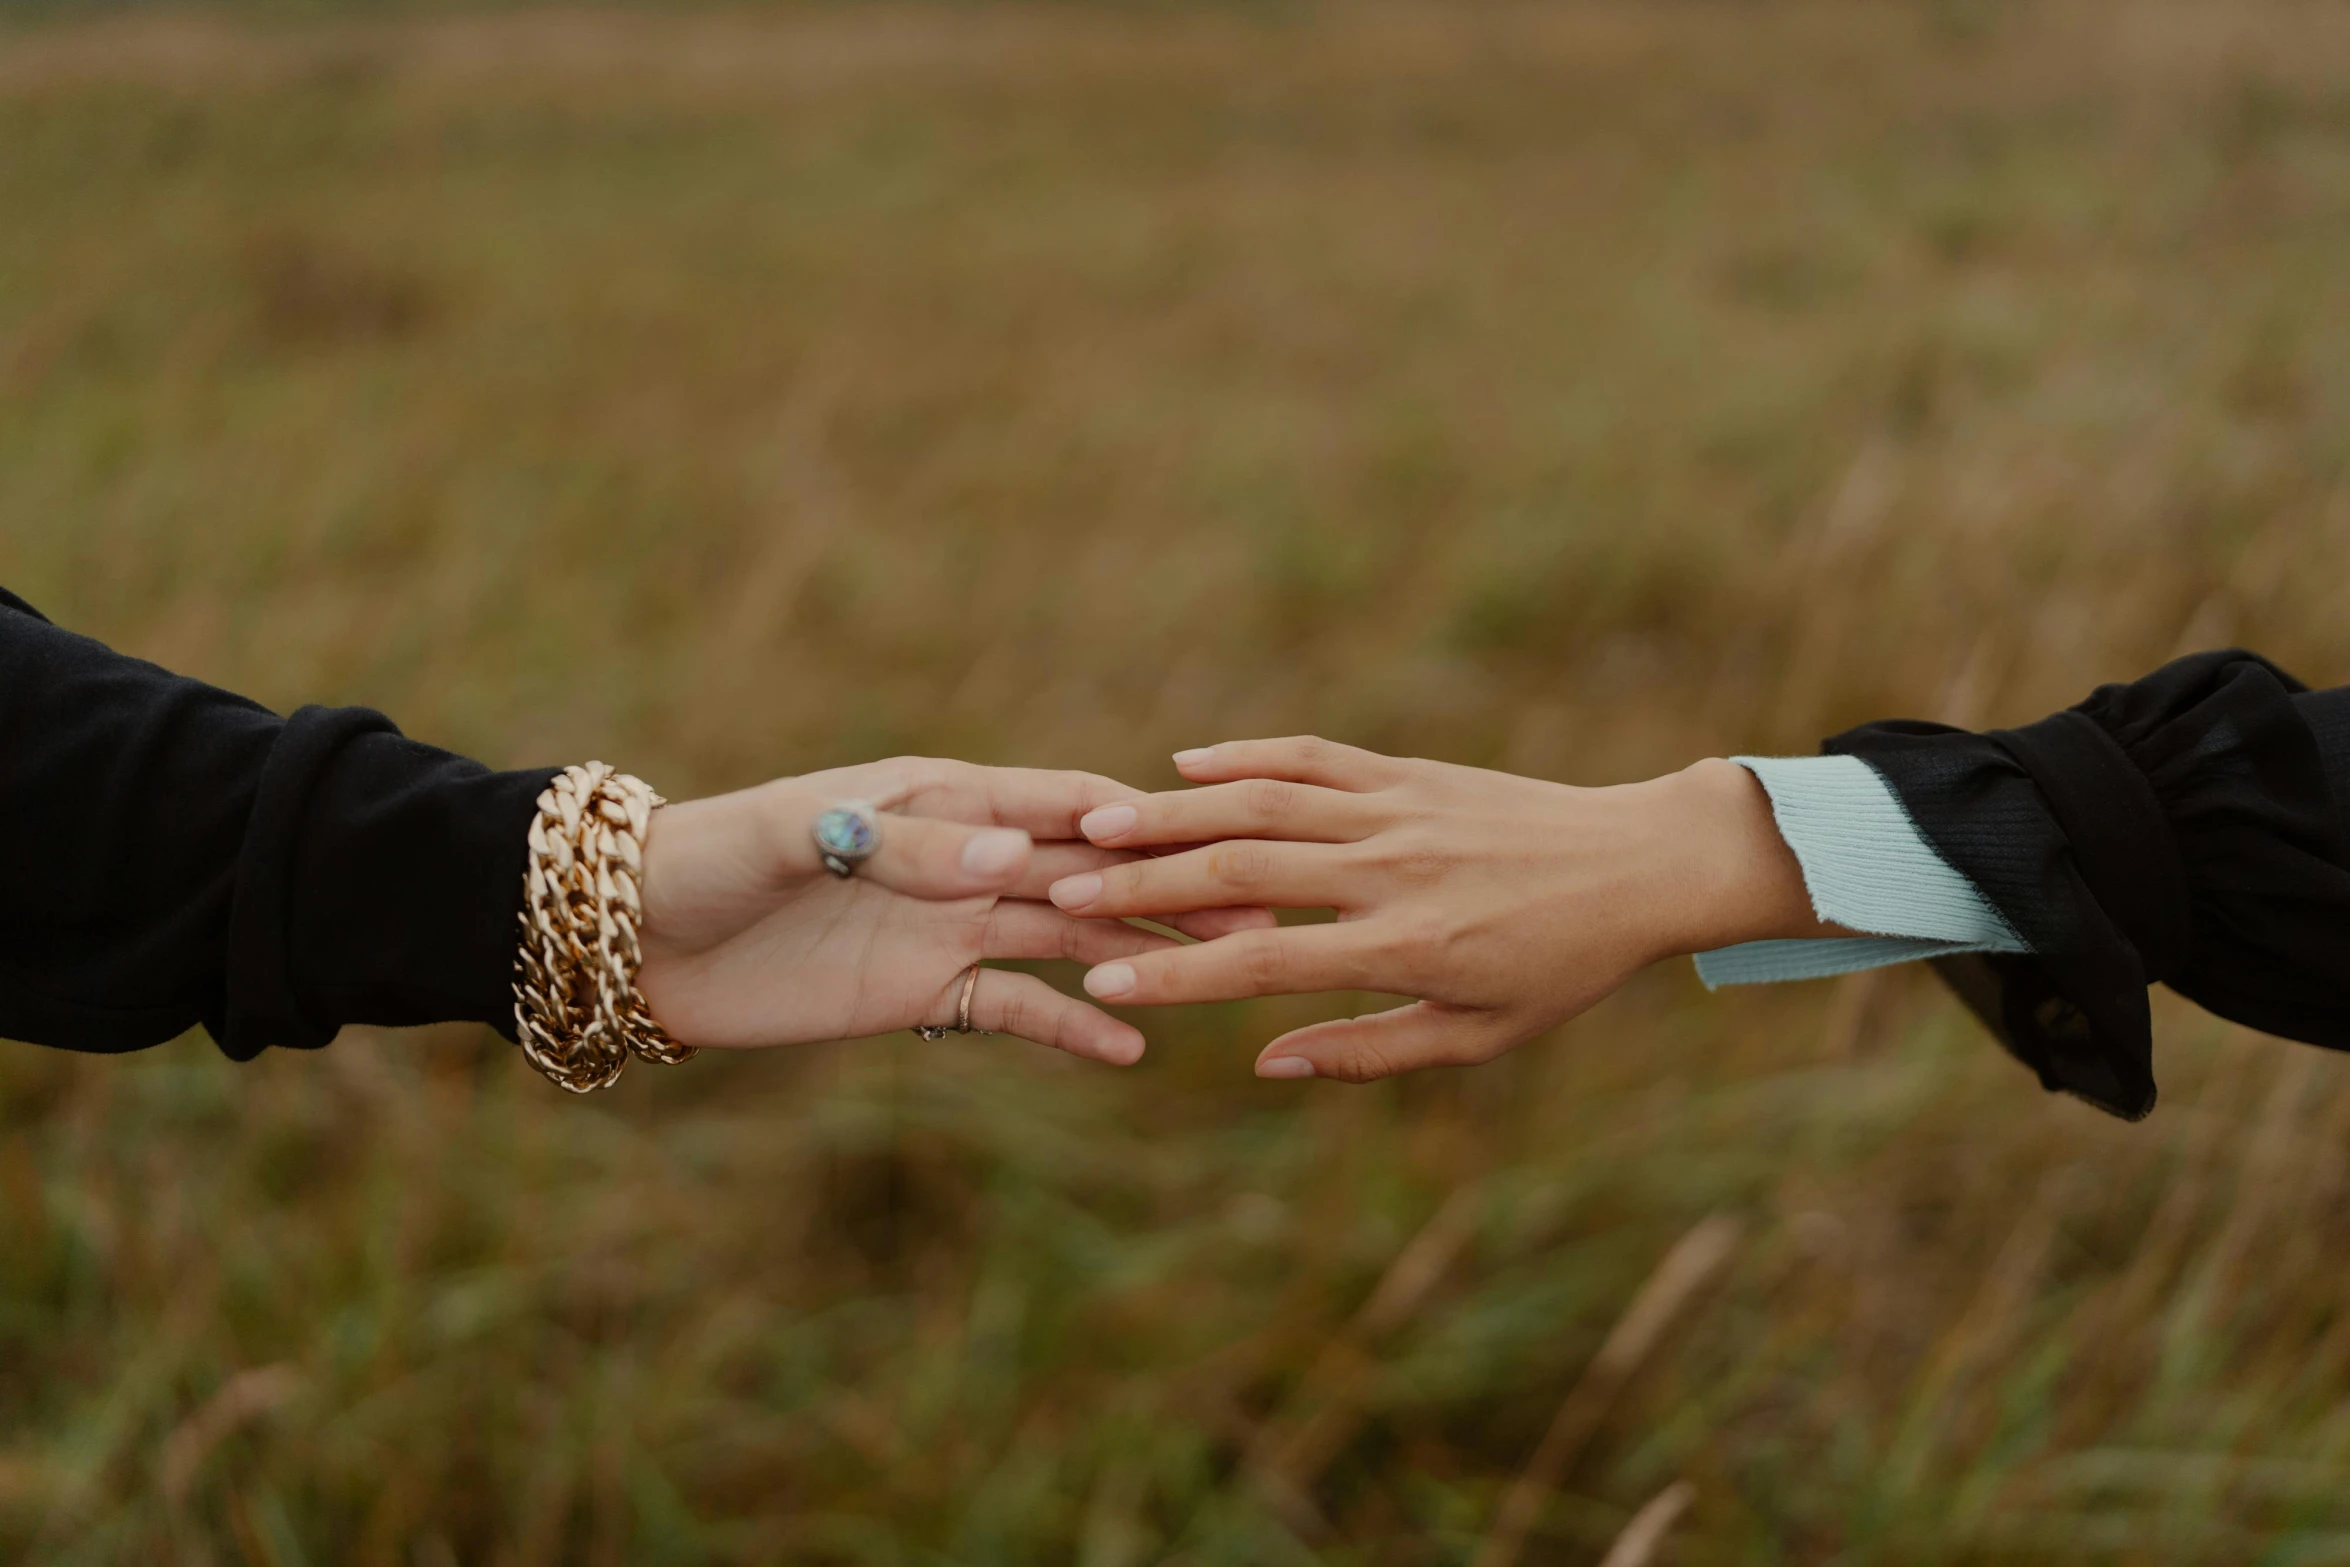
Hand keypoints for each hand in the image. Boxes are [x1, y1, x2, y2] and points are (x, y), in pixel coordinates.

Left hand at [634, 757, 1270, 1065]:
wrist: (637, 939)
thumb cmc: (708, 858)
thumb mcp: (796, 835)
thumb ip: (902, 844)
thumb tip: (1013, 855)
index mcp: (942, 797)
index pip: (1061, 804)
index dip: (1135, 823)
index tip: (1213, 842)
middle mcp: (963, 857)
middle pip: (1089, 874)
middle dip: (1169, 891)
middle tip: (1256, 915)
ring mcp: (950, 926)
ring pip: (1071, 939)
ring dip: (1140, 954)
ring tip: (1220, 977)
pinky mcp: (924, 993)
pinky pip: (1014, 1009)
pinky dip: (1072, 1027)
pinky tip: (1132, 1048)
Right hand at [1044, 739, 1838, 1080]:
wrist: (1639, 862)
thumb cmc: (1564, 965)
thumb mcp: (1479, 1036)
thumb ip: (1369, 1050)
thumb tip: (1264, 1064)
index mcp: (1405, 946)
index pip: (1263, 962)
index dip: (1174, 976)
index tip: (1102, 982)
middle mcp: (1389, 870)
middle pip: (1241, 870)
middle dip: (1144, 882)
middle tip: (1064, 887)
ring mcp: (1395, 810)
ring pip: (1263, 803)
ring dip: (1174, 811)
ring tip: (1097, 821)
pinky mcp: (1407, 771)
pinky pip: (1313, 756)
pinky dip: (1246, 757)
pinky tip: (1187, 765)